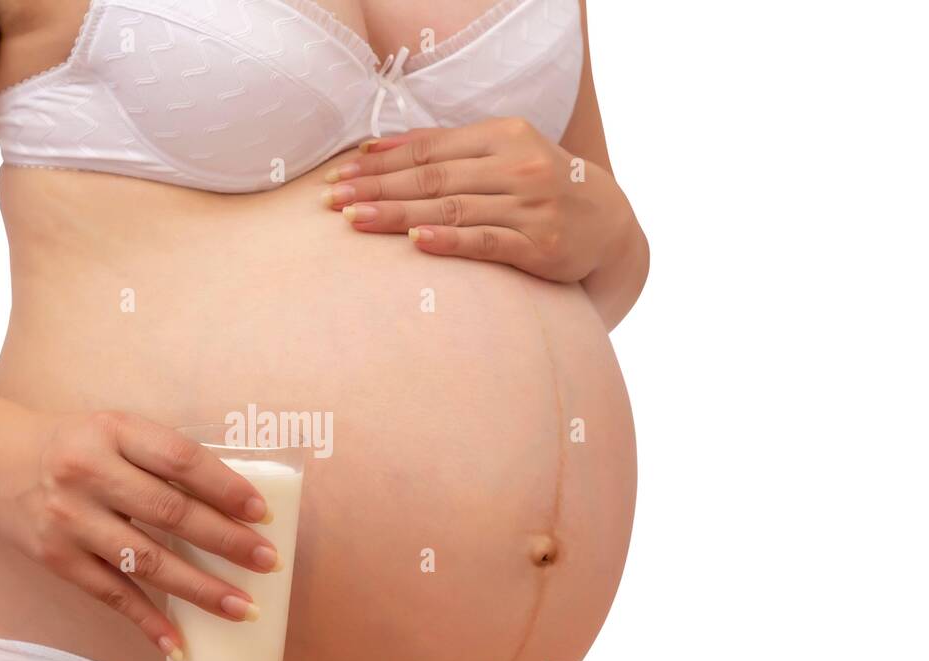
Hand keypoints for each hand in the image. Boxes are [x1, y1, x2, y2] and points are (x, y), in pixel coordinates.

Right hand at [0, 410, 278, 658]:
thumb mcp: (111, 430)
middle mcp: (89, 474)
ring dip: (200, 590)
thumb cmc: (68, 445)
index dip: (226, 487)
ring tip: (242, 607)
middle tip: (269, 562)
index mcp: (112, 431)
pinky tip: (180, 643)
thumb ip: (159, 458)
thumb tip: (233, 503)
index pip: (181, 460)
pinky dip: (148, 622)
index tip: (262, 511)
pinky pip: (111, 595)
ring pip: (146, 562)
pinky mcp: (56, 558)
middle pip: (171, 513)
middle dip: (227, 541)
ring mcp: (69, 520)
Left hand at [320, 118, 633, 281]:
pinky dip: (448, 240)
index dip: (379, 164)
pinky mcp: (539, 245)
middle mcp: (517, 166)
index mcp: (503, 136)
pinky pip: (485, 241)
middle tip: (332, 200)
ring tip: (355, 219)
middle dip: (377, 189)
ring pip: (452, 208)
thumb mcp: (501, 156)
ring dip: (398, 215)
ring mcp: (530, 206)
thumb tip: (374, 149)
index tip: (337, 176)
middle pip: (432, 179)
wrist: (608, 225)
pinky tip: (414, 241)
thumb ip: (445, 151)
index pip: (428, 151)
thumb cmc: (539, 189)